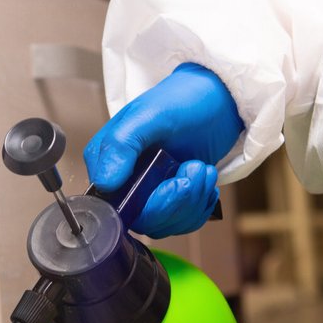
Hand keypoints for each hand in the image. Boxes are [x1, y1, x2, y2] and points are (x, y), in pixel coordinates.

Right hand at [84, 63, 243, 237]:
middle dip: (178, 202)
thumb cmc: (183, 100)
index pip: (115, 206)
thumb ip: (122, 145)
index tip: (177, 183)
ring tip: (203, 169)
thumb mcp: (150, 116)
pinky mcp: (170, 196)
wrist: (218, 98)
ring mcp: (147, 190)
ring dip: (192, 202)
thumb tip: (104, 182)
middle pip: (144, 219)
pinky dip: (199, 206)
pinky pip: (181, 221)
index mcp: (106, 160)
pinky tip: (204, 180)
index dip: (150, 205)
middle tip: (196, 170)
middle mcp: (122, 179)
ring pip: (165, 224)